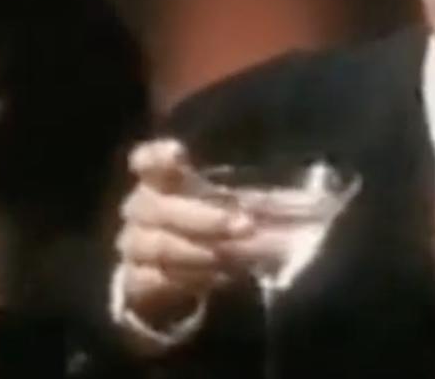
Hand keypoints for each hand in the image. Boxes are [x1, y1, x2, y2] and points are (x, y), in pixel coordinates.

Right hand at [116, 140, 254, 324]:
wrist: (184, 272)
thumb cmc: (215, 222)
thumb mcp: (232, 201)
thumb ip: (250, 193)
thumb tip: (301, 195)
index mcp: (160, 178)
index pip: (146, 160)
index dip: (158, 156)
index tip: (180, 154)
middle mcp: (140, 207)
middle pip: (156, 207)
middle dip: (204, 218)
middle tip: (246, 226)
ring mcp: (133, 244)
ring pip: (158, 247)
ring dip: (201, 253)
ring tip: (240, 259)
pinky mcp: (134, 281)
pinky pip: (156, 281)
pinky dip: (191, 280)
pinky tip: (222, 278)